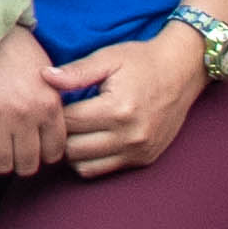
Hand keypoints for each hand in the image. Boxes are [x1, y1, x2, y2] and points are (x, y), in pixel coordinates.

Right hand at [0, 24, 67, 178]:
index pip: (55, 152)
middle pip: (28, 165)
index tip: (35, 146)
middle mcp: (26, 114)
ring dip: (0, 161)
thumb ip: (50, 104)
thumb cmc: (14, 47)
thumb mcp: (46, 73)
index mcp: (48, 103)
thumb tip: (48, 134)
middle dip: (22, 162)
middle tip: (14, 151)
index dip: (44, 153)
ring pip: (2, 166)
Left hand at [47, 23, 210, 178]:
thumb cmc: (143, 61)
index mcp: (117, 109)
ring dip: (73, 150)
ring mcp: (138, 151)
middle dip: (61, 134)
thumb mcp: (109, 58)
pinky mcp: (144, 159)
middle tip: (62, 117)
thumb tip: (44, 76)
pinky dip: (91, 159)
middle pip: (72, 149)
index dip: (54, 112)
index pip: (67, 122)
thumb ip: (76, 71)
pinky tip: (91, 139)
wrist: (183, 71)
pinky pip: (103, 170)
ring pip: (84, 166)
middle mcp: (129, 136)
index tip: (53, 102)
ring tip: (75, 129)